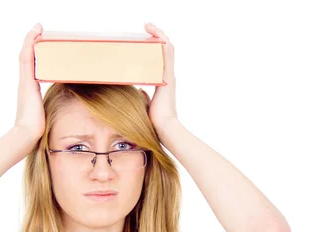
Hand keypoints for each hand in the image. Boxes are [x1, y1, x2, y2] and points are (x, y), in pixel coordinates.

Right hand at [14, 23, 45, 141]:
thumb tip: (61, 115)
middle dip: (31, 43)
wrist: (26, 134)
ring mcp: (24, 82)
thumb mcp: (46, 116)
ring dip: (30, 40)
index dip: (33, 56)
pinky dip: (30, 44)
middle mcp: (24, 84)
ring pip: (25, 55)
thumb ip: (50, 112)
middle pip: (26, 58)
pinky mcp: (26, 81)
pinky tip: (35, 34)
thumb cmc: (36, 129)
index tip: (39, 45)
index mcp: (29, 91)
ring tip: (37, 28)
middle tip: (38, 31)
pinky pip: (27, 58)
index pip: (30, 68)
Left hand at [141, 23, 178, 141]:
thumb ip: (144, 96)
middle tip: (146, 28)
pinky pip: (167, 54)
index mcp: (164, 83)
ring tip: (149, 26)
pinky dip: (162, 42)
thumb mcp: (146, 104)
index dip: (155, 48)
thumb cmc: (155, 121)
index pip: (161, 60)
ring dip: (159, 35)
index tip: (146, 39)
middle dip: (157, 37)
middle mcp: (168, 77)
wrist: (164, 128)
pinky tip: (156, 33)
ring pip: (167, 49)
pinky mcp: (168, 77)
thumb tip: (139, 91)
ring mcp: (169, 76)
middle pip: (166, 51)